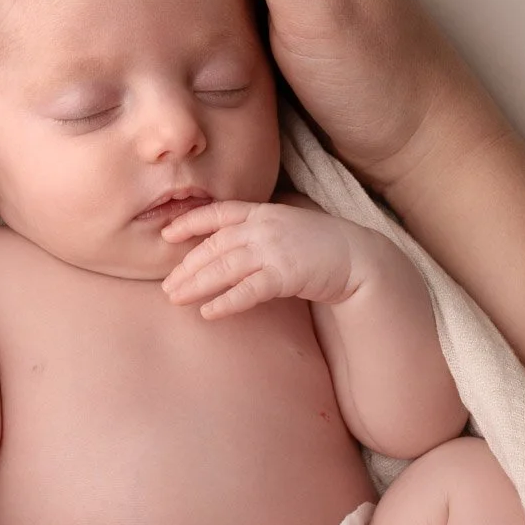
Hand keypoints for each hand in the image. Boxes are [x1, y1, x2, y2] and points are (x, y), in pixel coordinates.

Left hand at [160, 199, 372, 316]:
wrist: (358, 258)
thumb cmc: (321, 246)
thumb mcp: (286, 227)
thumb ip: (258, 231)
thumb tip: (229, 245)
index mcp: (264, 211)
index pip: (219, 213)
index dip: (190, 222)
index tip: (166, 234)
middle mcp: (265, 227)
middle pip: (215, 246)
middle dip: (187, 266)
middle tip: (166, 286)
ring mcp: (275, 249)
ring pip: (225, 267)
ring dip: (197, 284)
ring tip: (175, 299)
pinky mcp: (286, 274)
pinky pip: (248, 290)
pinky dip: (226, 301)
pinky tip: (208, 312)